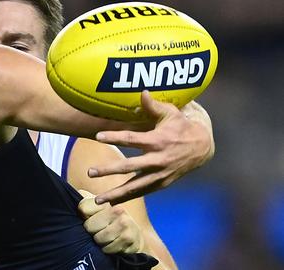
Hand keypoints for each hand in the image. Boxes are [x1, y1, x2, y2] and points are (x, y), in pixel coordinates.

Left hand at [78, 190, 142, 253]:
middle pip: (89, 227)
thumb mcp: (95, 208)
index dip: (83, 217)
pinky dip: (107, 250)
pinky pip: (108, 249)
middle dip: (91, 232)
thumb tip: (67, 195)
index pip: (83, 209)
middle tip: (98, 231)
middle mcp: (117, 210)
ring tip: (104, 238)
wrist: (133, 233)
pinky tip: (112, 244)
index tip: (88, 218)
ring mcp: (124, 224)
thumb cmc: (108, 220)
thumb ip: (83, 202)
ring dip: (99, 242)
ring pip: (99, 239)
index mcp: (105, 201)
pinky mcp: (129, 239)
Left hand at [89, 91, 213, 204]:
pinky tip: (112, 203)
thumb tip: (142, 91)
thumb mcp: (171, 113)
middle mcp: (157, 159)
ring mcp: (159, 174)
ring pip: (134, 186)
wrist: (203, 147)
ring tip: (98, 200)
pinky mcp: (162, 183)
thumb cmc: (182, 126)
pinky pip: (142, 192)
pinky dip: (127, 198)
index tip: (97, 136)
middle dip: (109, 170)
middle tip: (91, 172)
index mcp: (157, 140)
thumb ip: (153, 105)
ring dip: (116, 193)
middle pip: (129, 166)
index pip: (131, 138)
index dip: (114, 137)